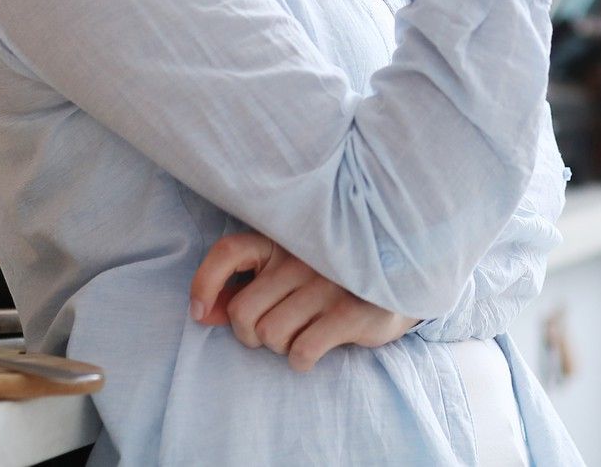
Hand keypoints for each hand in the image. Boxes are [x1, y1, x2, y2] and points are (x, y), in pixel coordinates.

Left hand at [190, 231, 418, 372]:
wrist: (398, 281)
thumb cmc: (329, 280)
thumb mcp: (286, 274)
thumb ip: (246, 289)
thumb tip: (202, 314)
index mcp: (282, 240)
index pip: (228, 252)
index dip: (205, 284)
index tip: (201, 313)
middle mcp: (302, 257)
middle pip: (243, 312)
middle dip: (249, 334)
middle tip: (271, 332)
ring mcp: (327, 283)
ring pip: (270, 334)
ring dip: (280, 347)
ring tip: (301, 334)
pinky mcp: (350, 312)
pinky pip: (301, 351)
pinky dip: (301, 360)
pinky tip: (315, 349)